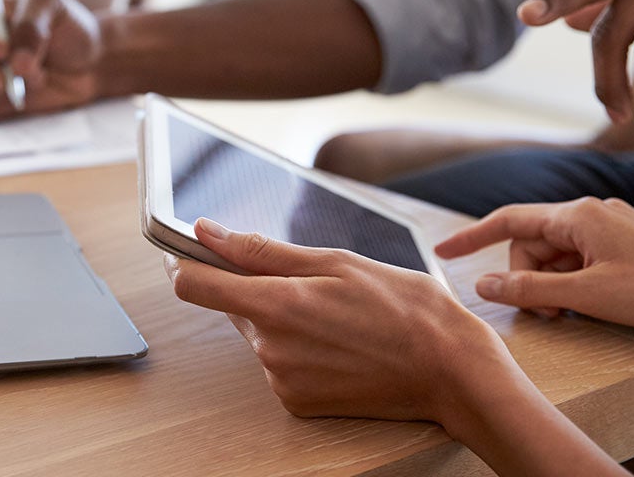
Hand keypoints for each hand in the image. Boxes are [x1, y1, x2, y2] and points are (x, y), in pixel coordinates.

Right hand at [0, 0, 101, 120]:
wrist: (88, 64)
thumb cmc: (66, 27)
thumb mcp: (53, 6)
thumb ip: (32, 23)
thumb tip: (15, 62)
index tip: (2, 50)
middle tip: (1, 79)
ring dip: (1, 87)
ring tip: (37, 77)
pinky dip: (8, 103)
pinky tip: (29, 92)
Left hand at [166, 218, 505, 421]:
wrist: (449, 370)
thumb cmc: (401, 306)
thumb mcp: (334, 261)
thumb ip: (260, 251)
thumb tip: (206, 232)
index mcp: (275, 305)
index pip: (192, 285)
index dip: (184, 263)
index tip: (190, 251)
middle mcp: (269, 347)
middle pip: (232, 306)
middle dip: (256, 289)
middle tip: (312, 283)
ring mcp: (281, 379)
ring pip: (258, 334)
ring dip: (281, 319)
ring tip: (337, 316)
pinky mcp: (296, 402)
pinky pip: (278, 363)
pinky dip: (297, 349)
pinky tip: (338, 343)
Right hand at [437, 198, 633, 336]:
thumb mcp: (587, 295)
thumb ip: (529, 288)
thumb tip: (483, 284)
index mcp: (577, 215)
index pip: (508, 220)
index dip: (471, 237)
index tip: (441, 251)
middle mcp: (591, 214)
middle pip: (532, 245)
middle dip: (527, 278)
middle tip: (546, 315)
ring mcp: (609, 229)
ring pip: (556, 257)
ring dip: (552, 286)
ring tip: (571, 314)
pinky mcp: (624, 246)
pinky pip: (580, 262)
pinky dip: (573, 285)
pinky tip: (588, 306)